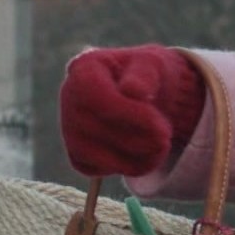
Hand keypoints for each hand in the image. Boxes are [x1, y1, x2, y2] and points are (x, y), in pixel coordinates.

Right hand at [59, 47, 206, 178]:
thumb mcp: (153, 65)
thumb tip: (132, 91)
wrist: (149, 94)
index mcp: (83, 68)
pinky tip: (146, 156)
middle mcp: (69, 97)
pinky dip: (124, 167)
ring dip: (133, 157)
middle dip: (137, 137)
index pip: (95, 96)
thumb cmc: (148, 76)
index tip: (158, 123)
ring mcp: (69, 126)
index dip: (128, 114)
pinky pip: (94, 168)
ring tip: (161, 146)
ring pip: (92, 154)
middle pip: (94, 128)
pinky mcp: (77, 152)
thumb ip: (144, 75)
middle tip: (166, 136)